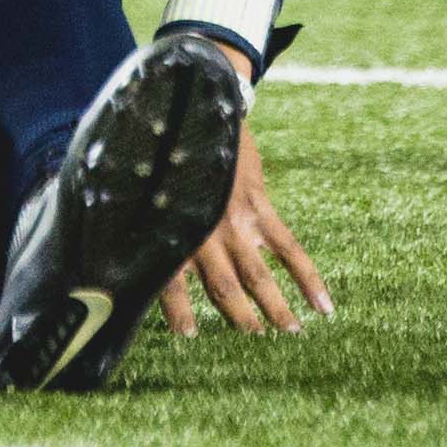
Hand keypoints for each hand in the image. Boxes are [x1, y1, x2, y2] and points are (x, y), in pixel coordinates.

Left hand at [159, 123, 329, 337]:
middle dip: (239, 317)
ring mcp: (236, 219)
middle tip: (254, 341)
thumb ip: (147, 220)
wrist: (203, 105)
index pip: (171, 282)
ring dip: (276, 308)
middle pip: (223, 287)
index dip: (179, 312)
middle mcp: (203, 229)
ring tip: (291, 333)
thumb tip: (122, 250)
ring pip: (258, 274)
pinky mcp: (261, 205)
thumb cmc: (169, 154)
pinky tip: (323, 304)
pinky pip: (289, 248)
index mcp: (171, 229)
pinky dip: (308, 277)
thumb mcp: (150, 186)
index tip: (189, 336)